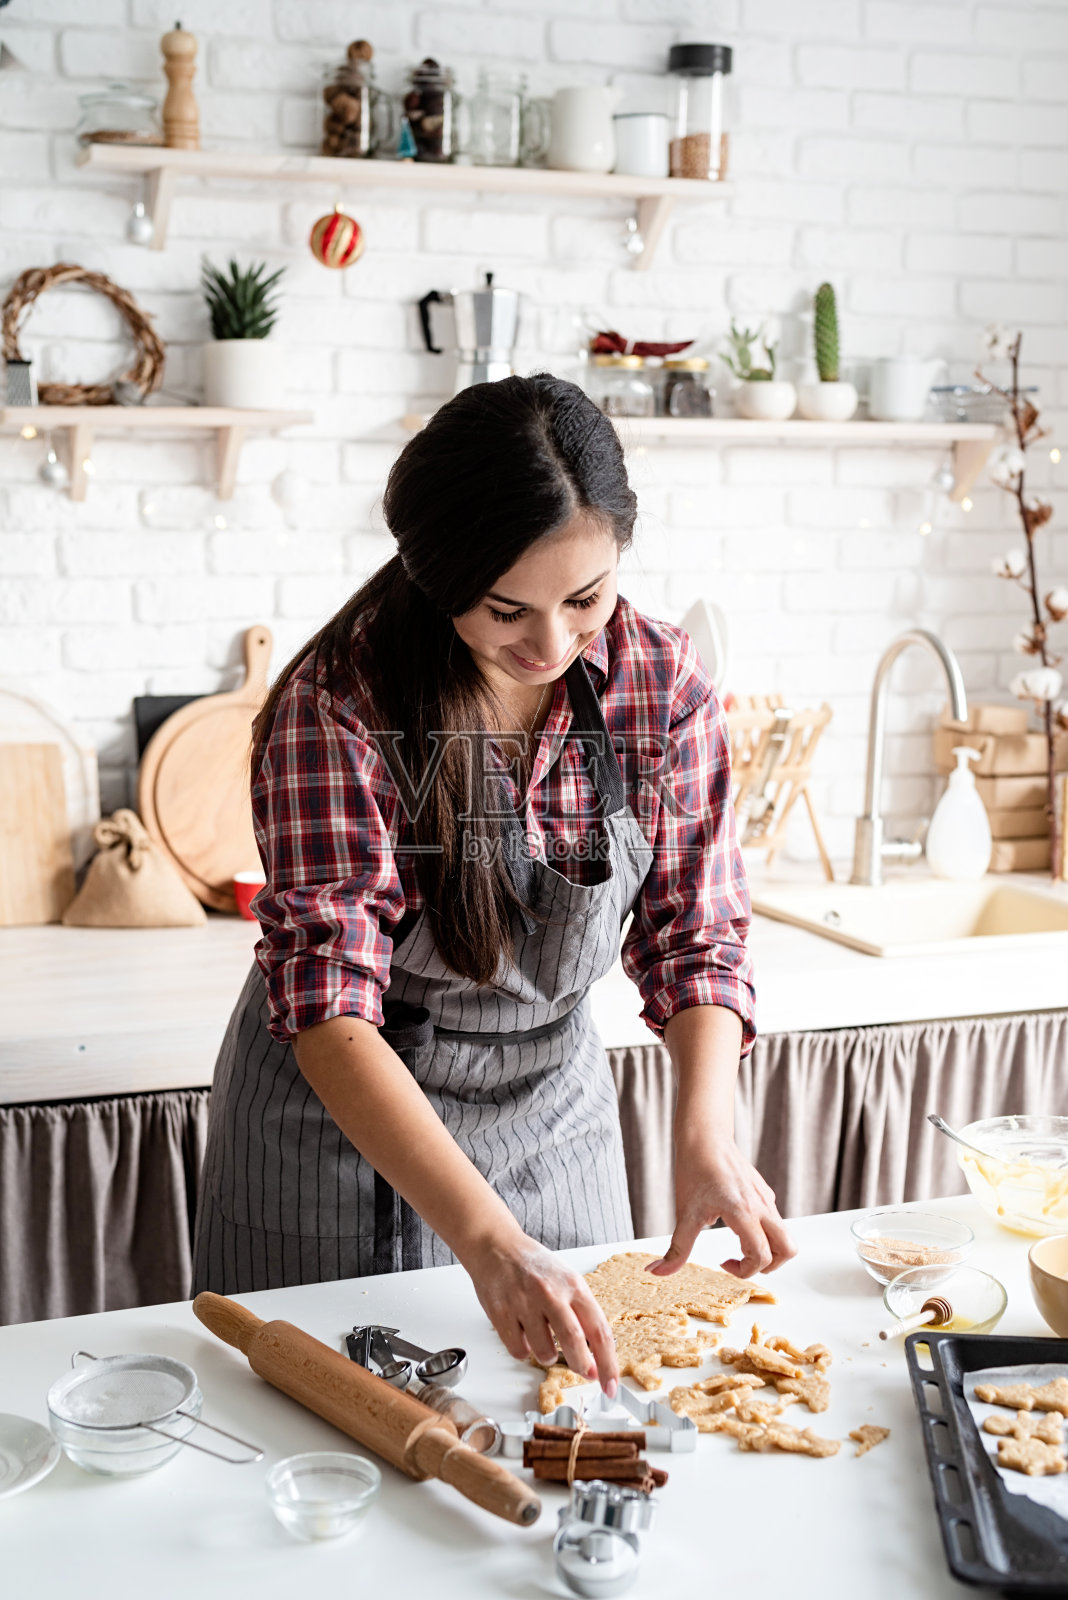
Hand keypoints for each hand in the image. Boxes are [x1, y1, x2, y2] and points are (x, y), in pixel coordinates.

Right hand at [461, 1228, 618, 1394]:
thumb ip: (581, 1313)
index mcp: (573, 1285)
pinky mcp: (500, 1312)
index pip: (599, 1330)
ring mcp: (524, 1302)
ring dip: (547, 1355)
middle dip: (583, 1366)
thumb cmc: (534, 1266)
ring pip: (544, 1352)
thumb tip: (596, 1354)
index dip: (608, 1363)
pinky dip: (523, 1350)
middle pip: (574, 1342)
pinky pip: (518, 1350)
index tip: (610, 1384)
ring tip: (541, 1337)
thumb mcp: (566, 1280)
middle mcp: (550, 1292)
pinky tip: (522, 1332)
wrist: (496, 1247)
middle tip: (585, 1374)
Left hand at [647, 1134, 794, 1279]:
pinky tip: (736, 1224)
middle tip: (743, 1261)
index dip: (744, 1271)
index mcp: (744, 1212)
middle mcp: (762, 1206)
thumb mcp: (684, 1213)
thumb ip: (677, 1249)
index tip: (723, 1264)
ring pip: (785, 1235)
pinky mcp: (763, 1192)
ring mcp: (766, 1198)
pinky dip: (763, 1233)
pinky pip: (774, 1220)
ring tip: (741, 1246)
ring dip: (768, 1249)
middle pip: (788, 1249)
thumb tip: (658, 1272)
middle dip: (769, 1265)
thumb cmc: (695, 1170)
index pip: (762, 1256)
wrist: (705, 1136)